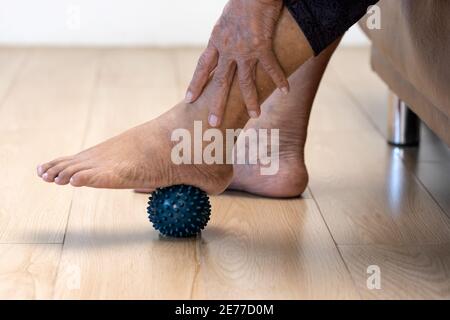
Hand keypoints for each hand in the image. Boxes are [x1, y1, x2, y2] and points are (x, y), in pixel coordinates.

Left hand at [185, 0, 288, 126]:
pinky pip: (270, 67)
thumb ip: (225, 35)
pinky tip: (284, 90)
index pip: (203, 67)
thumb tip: (224, 45)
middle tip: (212, 123)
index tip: (188, 99)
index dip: (196, 84)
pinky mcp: (262, 46)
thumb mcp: (226, 20)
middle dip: (216, 104)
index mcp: (216, 41)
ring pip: (245, 82)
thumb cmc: (242, 1)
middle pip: (220, 82)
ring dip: (250, 100)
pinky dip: (279, 79)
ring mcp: (244, 49)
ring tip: (254, 116)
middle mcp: (227, 49)